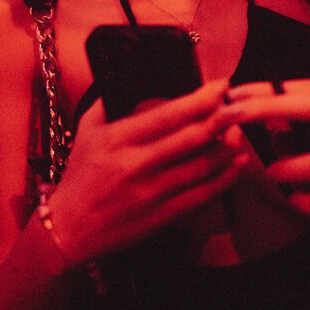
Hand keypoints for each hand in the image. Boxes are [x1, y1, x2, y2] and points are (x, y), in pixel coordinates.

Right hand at [47, 80, 248, 262]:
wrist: (68, 229)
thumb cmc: (80, 175)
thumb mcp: (87, 129)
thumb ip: (111, 102)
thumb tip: (138, 79)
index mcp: (118, 139)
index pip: (167, 115)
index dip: (198, 100)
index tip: (219, 86)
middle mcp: (136, 164)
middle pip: (190, 138)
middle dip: (222, 119)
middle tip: (241, 105)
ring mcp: (150, 193)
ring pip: (200, 167)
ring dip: (227, 148)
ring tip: (241, 131)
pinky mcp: (160, 216)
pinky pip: (200, 196)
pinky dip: (223, 179)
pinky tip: (236, 166)